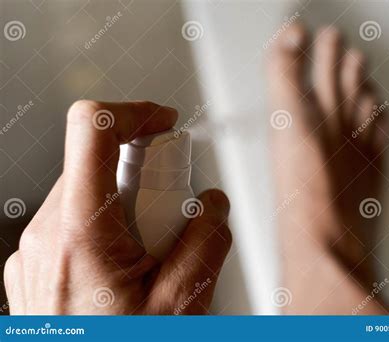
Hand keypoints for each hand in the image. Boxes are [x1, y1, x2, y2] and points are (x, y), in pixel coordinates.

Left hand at [3, 100, 231, 314]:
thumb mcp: (182, 305)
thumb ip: (208, 242)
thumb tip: (212, 205)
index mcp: (79, 234)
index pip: (93, 128)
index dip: (134, 112)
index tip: (163, 122)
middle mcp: (47, 234)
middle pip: (101, 165)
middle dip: (146, 179)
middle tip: (172, 220)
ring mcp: (36, 250)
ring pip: (92, 194)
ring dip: (131, 209)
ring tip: (151, 257)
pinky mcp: (38, 262)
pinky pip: (79, 221)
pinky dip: (111, 229)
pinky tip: (129, 270)